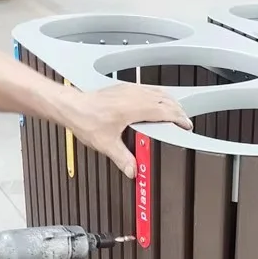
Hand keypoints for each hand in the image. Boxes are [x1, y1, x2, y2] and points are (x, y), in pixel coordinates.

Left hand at [63, 83, 192, 177]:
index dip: (179, 118)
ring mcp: (128, 89)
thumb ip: (123, 159)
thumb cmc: (85, 119)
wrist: (71, 106)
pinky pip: (148, 88)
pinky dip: (158, 95)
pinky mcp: (123, 88)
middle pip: (165, 99)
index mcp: (134, 107)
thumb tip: (133, 170)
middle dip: (178, 110)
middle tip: (184, 121)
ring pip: (157, 91)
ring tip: (175, 111)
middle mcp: (133, 95)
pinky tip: (156, 102)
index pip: (165, 110)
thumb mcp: (106, 144)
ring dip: (169, 101)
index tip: (186, 126)